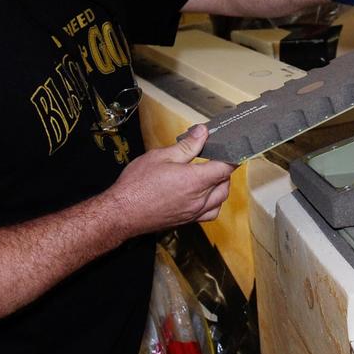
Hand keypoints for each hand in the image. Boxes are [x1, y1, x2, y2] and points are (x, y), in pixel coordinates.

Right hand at [107, 125, 233, 232]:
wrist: (122, 212)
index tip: (231, 149)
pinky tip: (203, 196)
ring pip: (220, 202)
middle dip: (225, 172)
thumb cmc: (137, 185)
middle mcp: (199, 200)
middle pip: (225, 185)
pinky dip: (212, 204)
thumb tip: (203, 132)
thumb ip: (187, 146)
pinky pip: (209, 214)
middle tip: (216, 159)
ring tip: (211, 177)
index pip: (225, 168)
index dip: (231, 157)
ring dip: (220, 189)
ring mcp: (193, 213)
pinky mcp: (186, 221)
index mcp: (195, 181)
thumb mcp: (161, 156)